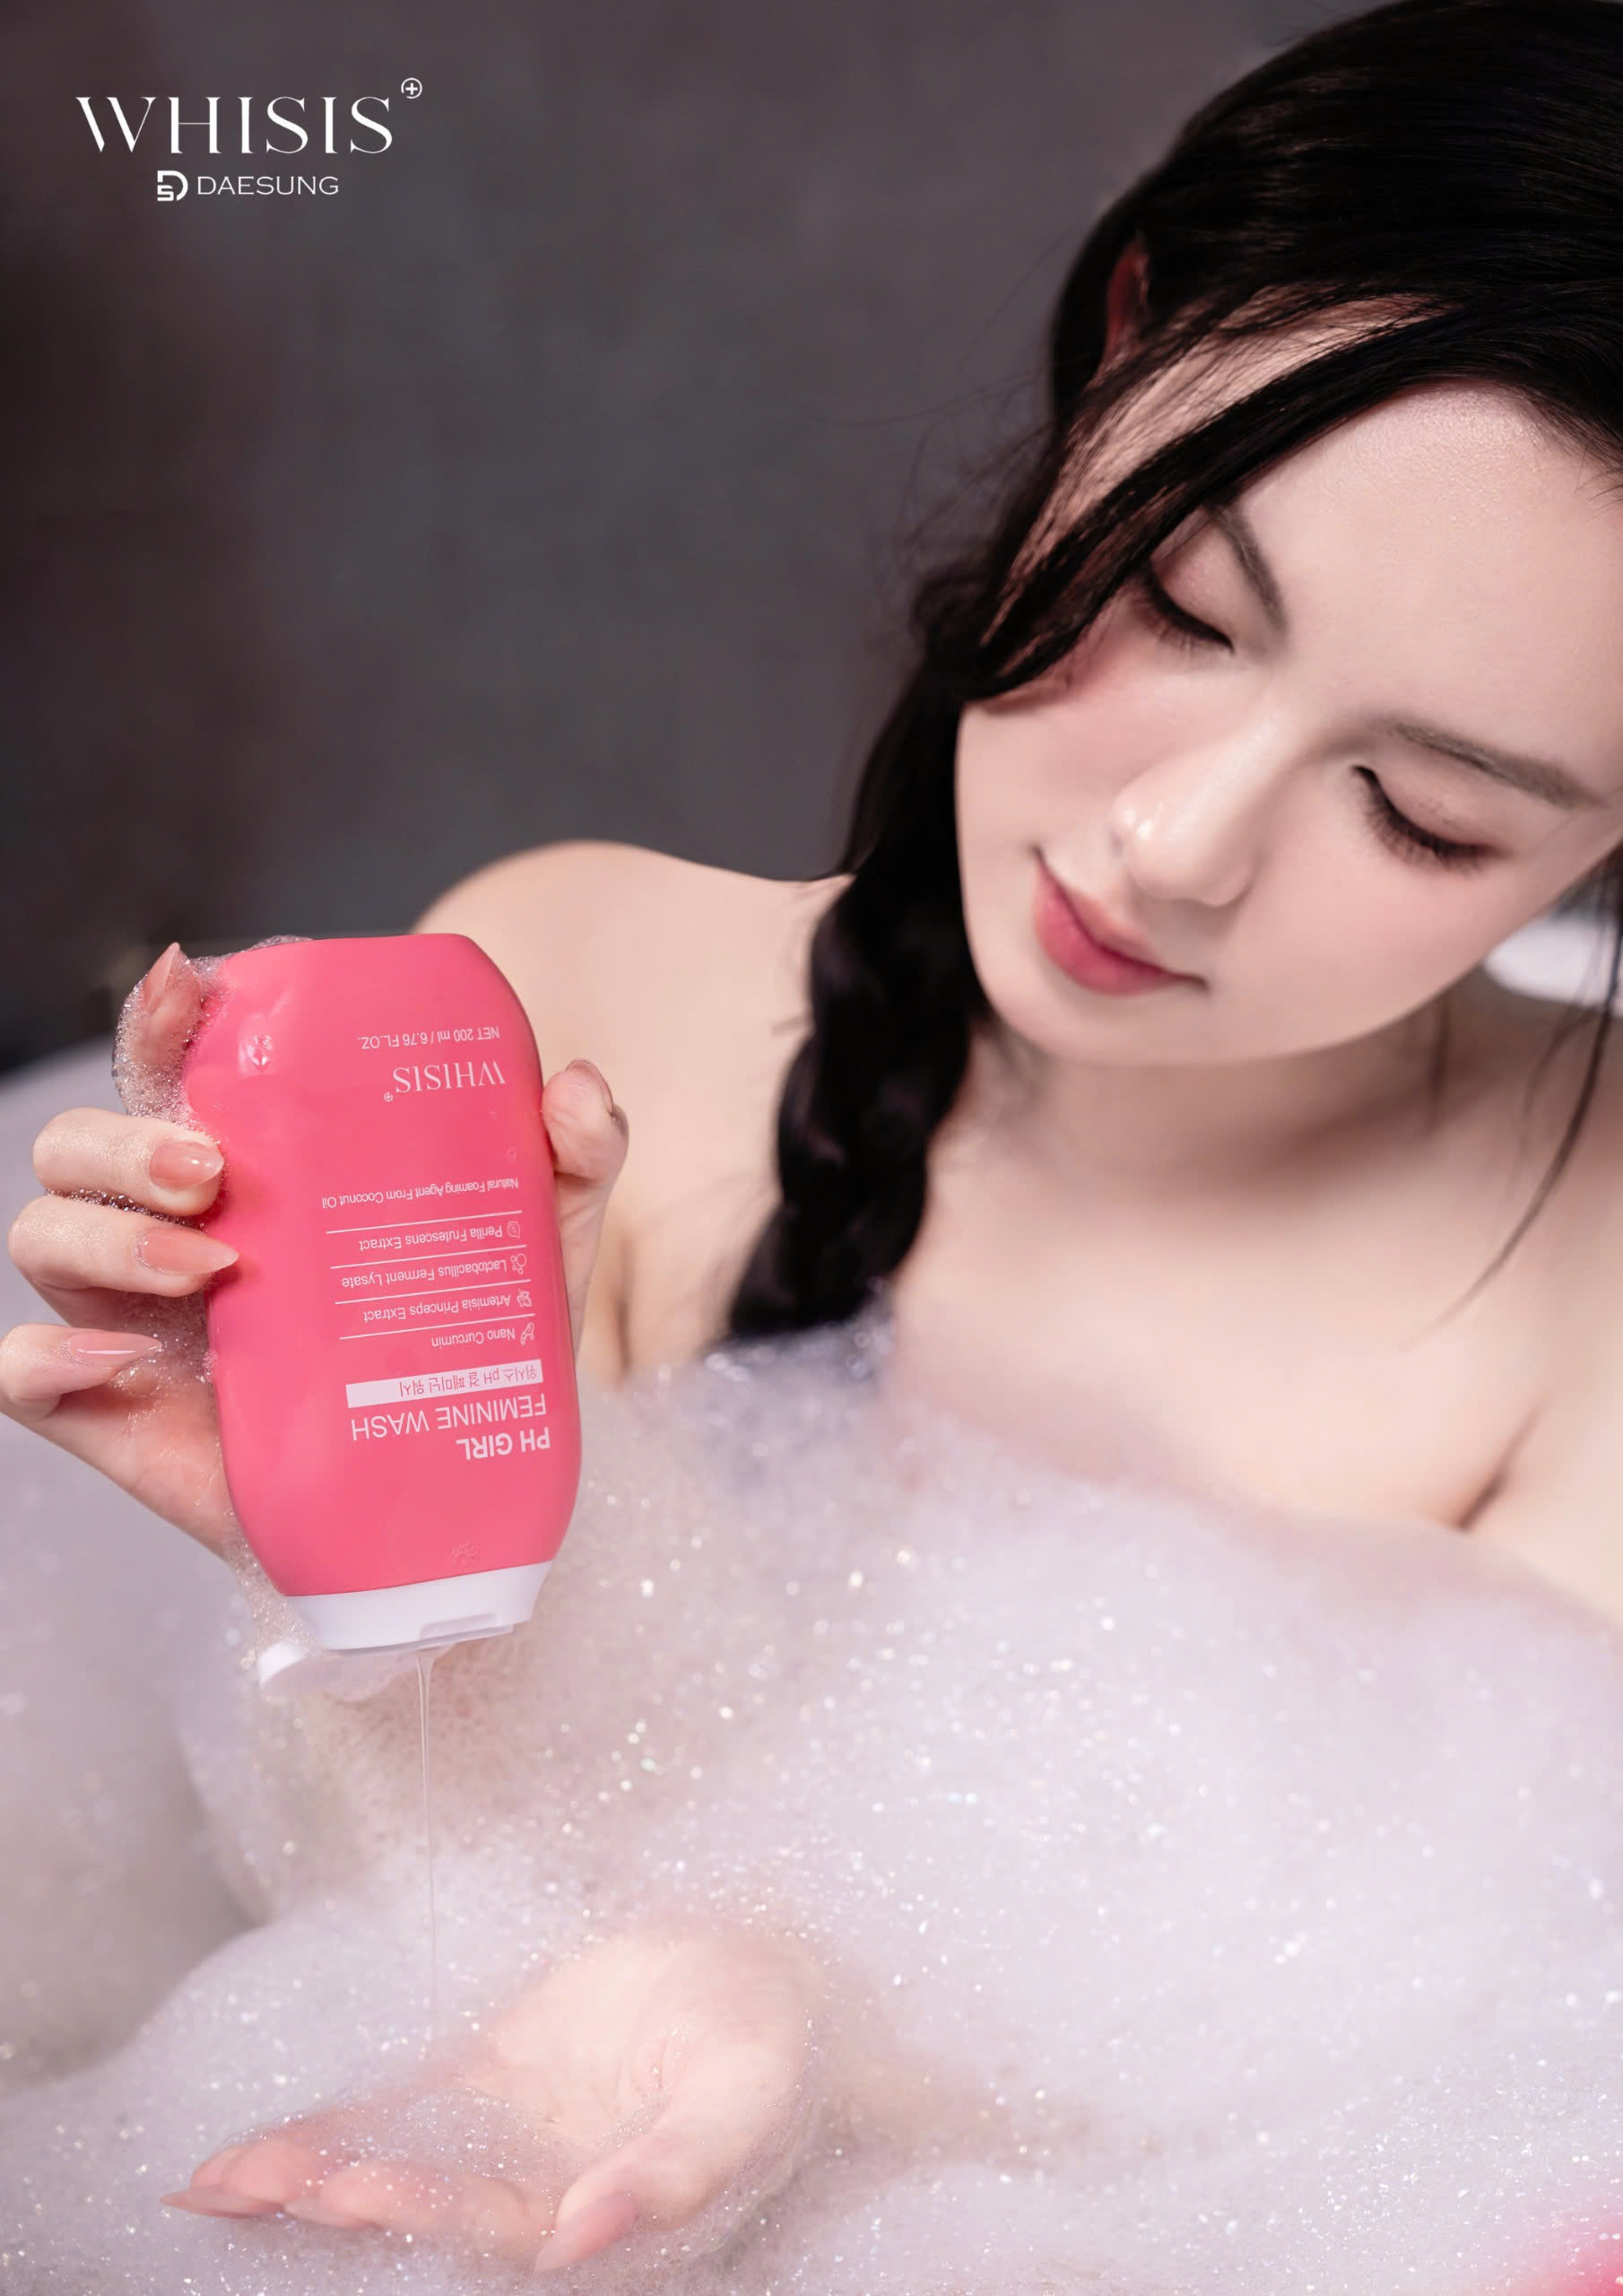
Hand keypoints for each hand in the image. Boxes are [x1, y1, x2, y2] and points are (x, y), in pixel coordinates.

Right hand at [0, 943, 628, 1554]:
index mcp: (247, 1164)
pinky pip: (21, 1374)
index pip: (174, 1068)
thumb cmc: (465, 1353)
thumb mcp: (535, 1248)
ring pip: (44, 1233)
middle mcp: (169, 1226)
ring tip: (212, 1265)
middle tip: (217, 1173)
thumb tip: (577, 1087)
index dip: (162, 1017)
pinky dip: (46, 1360)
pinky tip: (121, 1363)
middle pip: (81, 1142)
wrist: (442, 1508)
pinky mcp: (112, 1413)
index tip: (190, 985)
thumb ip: (567, 1160)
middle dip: (127, 1140)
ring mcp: (128, 1317)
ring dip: (108, 1236)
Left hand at [162, 1929, 821, 2272]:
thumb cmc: (770, 2040)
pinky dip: (325, 2130)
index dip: (425, 2206)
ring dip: (307, 2177)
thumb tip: (582, 2237)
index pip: (494, 2221)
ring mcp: (504, 2133)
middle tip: (263, 2186)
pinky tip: (246, 2158)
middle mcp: (537, 2189)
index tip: (358, 2188)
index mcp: (597, 2208)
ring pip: (391, 2162)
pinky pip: (395, 2109)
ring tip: (217, 2185)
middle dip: (342, 2194)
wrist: (766, 1974)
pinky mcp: (485, 2078)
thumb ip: (676, 2168)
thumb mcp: (744, 2096)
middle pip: (423, 2201)